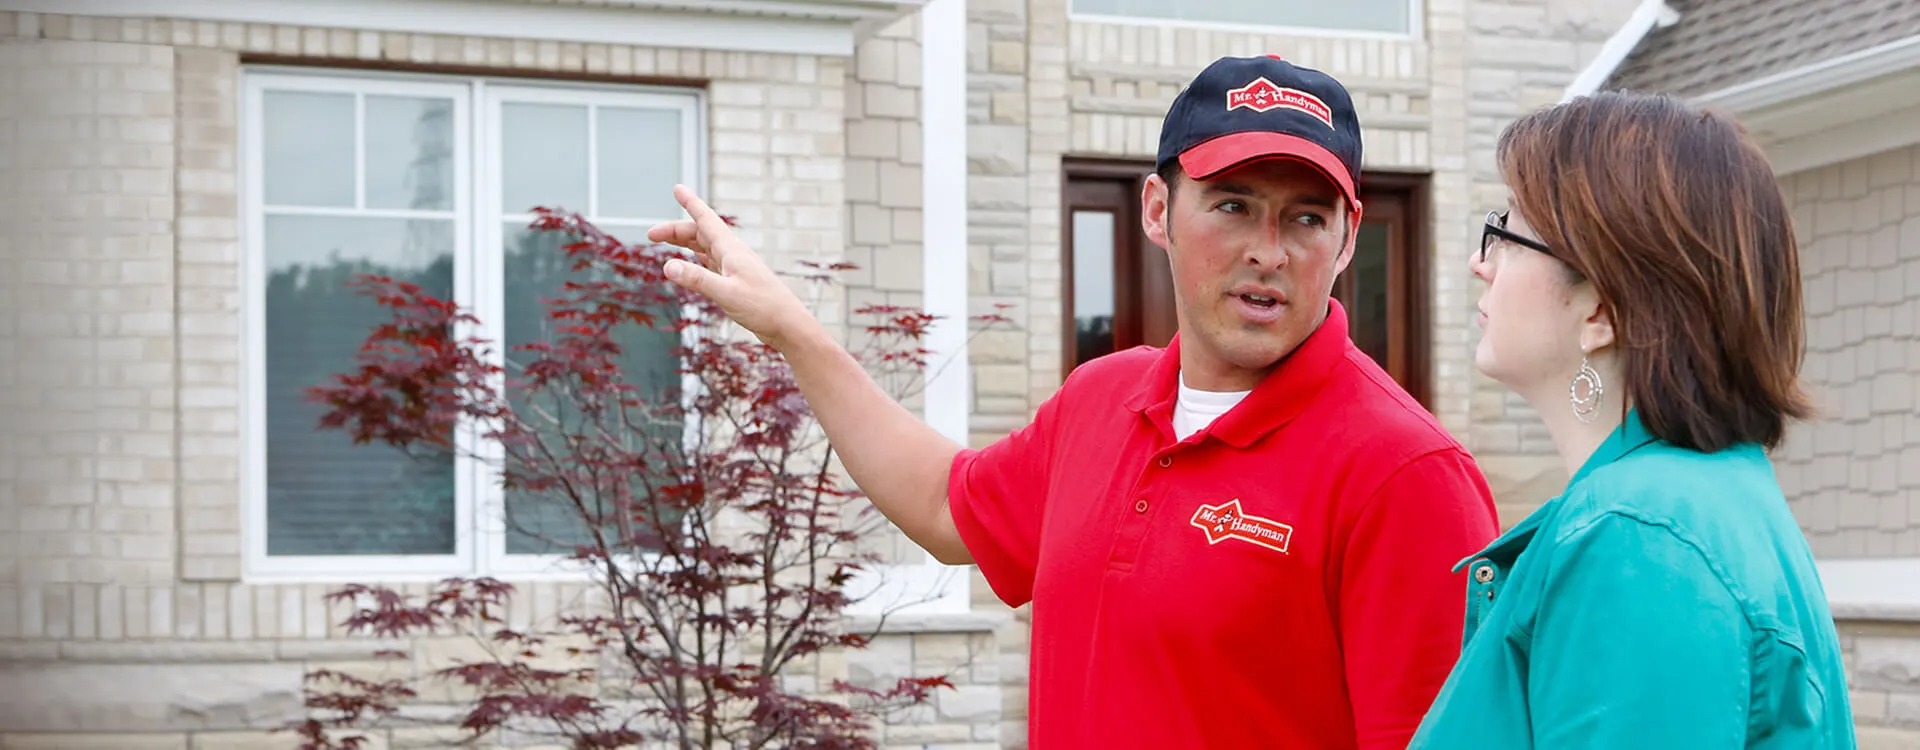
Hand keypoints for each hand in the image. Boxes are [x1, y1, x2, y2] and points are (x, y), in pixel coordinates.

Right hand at [648, 184, 810, 347]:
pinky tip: (689, 263)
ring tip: (664, 243)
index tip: (677, 188)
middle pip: (700, 233)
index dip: (691, 203)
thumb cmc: (763, 308)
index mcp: (731, 250)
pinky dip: (695, 259)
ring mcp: (734, 267)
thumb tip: (667, 266)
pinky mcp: (735, 281)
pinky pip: (710, 263)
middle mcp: (733, 254)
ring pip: (704, 247)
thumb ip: (697, 279)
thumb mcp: (726, 293)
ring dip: (684, 242)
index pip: (706, 219)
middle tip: (651, 235)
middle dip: (675, 230)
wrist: (787, 325)